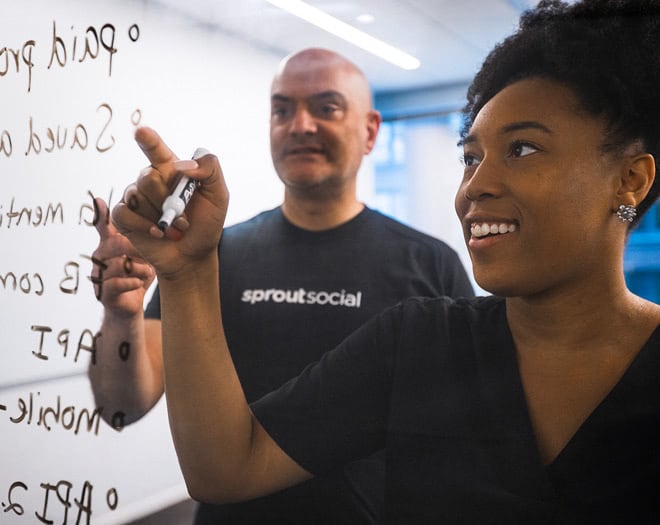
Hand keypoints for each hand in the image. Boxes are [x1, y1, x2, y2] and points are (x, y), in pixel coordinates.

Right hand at [91, 197, 155, 315]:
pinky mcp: (102, 292)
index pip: (103, 225)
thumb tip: (165, 220)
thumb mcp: (146, 254)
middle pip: (114, 244)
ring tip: (147, 272)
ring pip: (118, 265)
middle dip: (136, 248)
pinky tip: (139, 284)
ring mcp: (99, 274)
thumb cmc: (139, 274)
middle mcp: (101, 255)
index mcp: (110, 243)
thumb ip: (148, 239)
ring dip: (138, 269)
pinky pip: (116, 283)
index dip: (101, 214)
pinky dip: (132, 283)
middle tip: (148, 256)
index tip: (99, 200)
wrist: (132, 305)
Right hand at [111, 127, 228, 278]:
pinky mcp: (123, 217)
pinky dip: (144, 225)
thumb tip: (183, 164)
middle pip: (149, 176)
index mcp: (171, 170)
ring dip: (162, 216)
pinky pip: (125, 213)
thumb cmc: (206, 224)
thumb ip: (210, 170)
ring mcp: (135, 198)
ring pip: (138, 195)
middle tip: (184, 217)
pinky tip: (158, 233)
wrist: (194, 255)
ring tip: (175, 228)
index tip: (141, 132)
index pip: (157, 149)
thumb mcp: (218, 195)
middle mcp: (150, 180)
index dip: (148, 139)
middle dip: (169, 199)